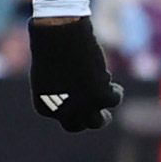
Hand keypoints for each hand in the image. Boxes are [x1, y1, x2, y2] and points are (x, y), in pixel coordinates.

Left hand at [28, 16, 120, 131]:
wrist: (59, 36)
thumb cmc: (50, 47)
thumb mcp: (50, 72)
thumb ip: (61, 89)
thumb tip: (79, 97)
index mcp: (44, 107)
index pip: (62, 118)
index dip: (74, 110)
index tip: (80, 102)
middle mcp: (62, 111)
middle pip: (77, 126)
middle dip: (89, 120)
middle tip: (102, 115)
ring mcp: (82, 107)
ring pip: (97, 121)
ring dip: (104, 117)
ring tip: (109, 100)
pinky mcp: (100, 96)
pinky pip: (114, 100)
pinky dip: (116, 92)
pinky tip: (115, 85)